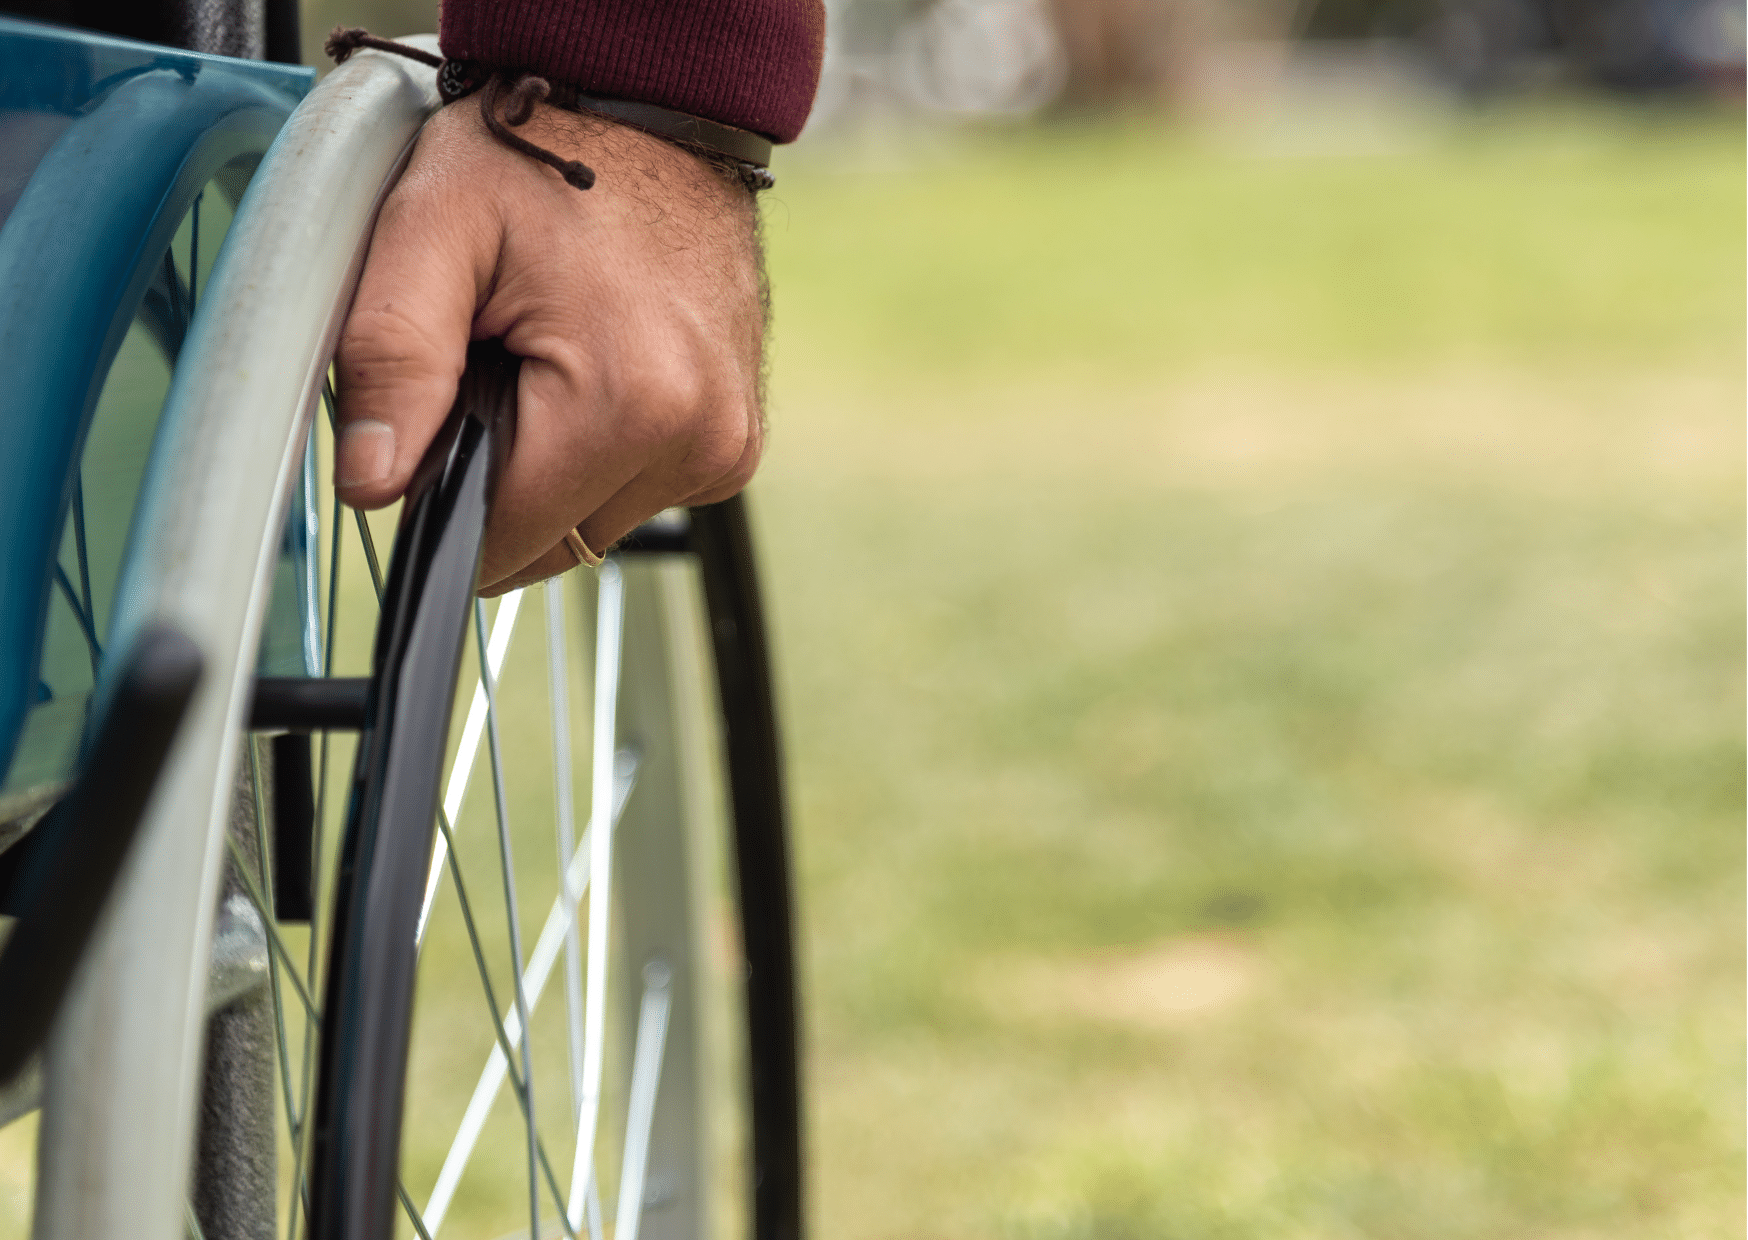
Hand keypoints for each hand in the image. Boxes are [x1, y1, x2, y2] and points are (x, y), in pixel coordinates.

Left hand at [331, 99, 765, 594]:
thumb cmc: (545, 155)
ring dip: (550, 469)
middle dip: (500, 476)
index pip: (499, 541)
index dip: (440, 491)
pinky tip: (593, 368)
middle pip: (547, 541)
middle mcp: (697, 440)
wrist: (654, 112)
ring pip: (589, 524)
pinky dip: (598, 453)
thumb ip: (389, 359)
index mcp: (629, 405)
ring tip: (547, 356)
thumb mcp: (431, 228)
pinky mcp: (734, 444)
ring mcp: (725, 447)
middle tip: (496, 361)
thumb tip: (371, 484)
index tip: (439, 411)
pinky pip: (636, 492)